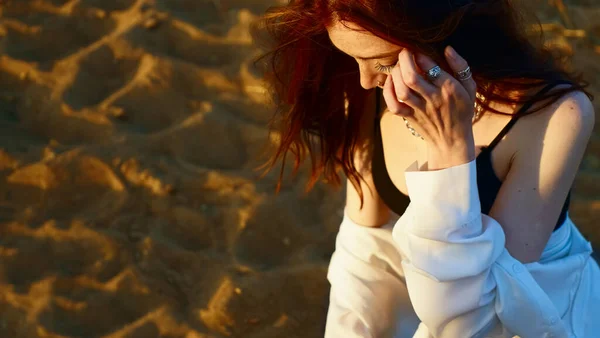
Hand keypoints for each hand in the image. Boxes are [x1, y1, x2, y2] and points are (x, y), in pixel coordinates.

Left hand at [382, 46, 476, 169]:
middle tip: (404, 52)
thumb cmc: (462, 111)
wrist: (452, 141)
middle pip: (411, 77)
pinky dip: (388, 92)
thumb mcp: (470, 88)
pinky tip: (390, 81)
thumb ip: (461, 67)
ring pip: (402, 90)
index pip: (430, 67)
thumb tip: (447, 49)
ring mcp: (419, 109)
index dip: (420, 54)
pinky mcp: (409, 117)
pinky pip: (394, 105)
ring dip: (395, 74)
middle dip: (404, 60)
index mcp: (449, 89)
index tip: (418, 50)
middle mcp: (433, 98)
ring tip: (398, 66)